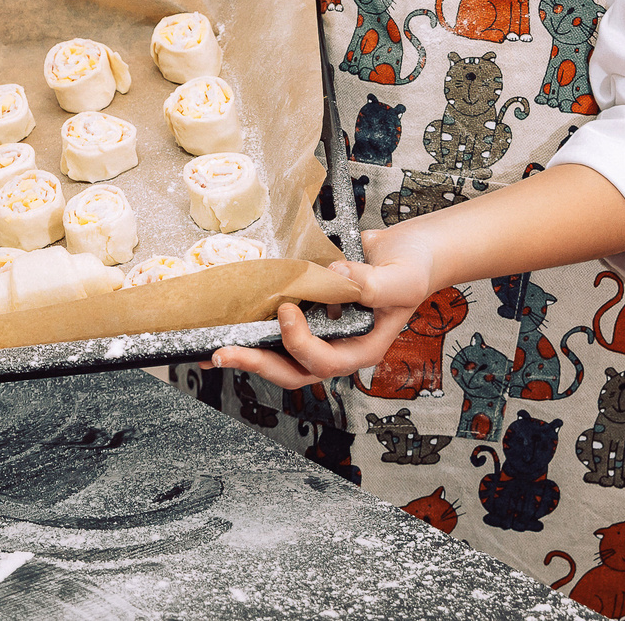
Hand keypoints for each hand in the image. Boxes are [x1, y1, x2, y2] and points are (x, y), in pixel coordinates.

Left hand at [207, 224, 442, 389]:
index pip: (327, 362)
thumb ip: (374, 284)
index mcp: (364, 347)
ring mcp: (322, 332)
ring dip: (248, 353)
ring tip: (212, 349)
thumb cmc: (412, 268)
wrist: (407, 252)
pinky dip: (254, 329)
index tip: (287, 311)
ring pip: (282, 357)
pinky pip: (279, 329)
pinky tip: (227, 324)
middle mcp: (339, 346)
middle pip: (295, 371)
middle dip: (257, 364)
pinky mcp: (309, 313)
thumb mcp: (402, 278)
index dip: (301, 343)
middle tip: (223, 353)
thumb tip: (337, 276)